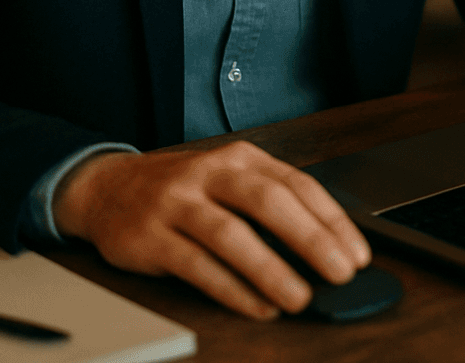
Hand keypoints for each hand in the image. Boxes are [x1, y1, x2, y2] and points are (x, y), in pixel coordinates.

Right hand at [51, 141, 371, 319]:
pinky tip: (257, 307)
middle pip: (268, 202)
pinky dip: (232, 289)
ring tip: (300, 298)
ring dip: (271, 270)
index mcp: (240, 157)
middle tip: (340, 273)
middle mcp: (210, 173)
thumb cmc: (184, 190)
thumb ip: (270, 206)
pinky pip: (197, 265)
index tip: (357, 254)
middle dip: (311, 239)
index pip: (297, 184)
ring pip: (231, 235)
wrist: (106, 187)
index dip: (332, 220)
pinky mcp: (150, 236)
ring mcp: (177, 203)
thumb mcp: (228, 181)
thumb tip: (326, 250)